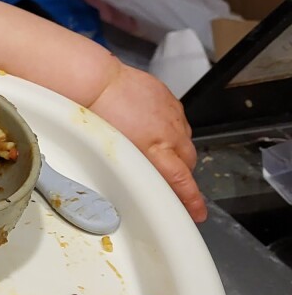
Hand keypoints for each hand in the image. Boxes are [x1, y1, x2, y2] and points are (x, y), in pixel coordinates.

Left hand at [89, 65, 203, 221]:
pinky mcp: (169, 99)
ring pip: (185, 140)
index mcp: (155, 148)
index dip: (191, 199)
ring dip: (177, 150)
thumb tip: (137, 179)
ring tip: (158, 150)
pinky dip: (171, 128)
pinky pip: (178, 119)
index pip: (181, 180)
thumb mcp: (114, 151)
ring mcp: (172, 114)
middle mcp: (169, 132)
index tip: (198, 212)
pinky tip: (154, 126)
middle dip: (183, 174)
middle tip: (171, 181)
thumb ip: (133, 166)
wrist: (97, 82)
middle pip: (188, 162)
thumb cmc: (97, 114)